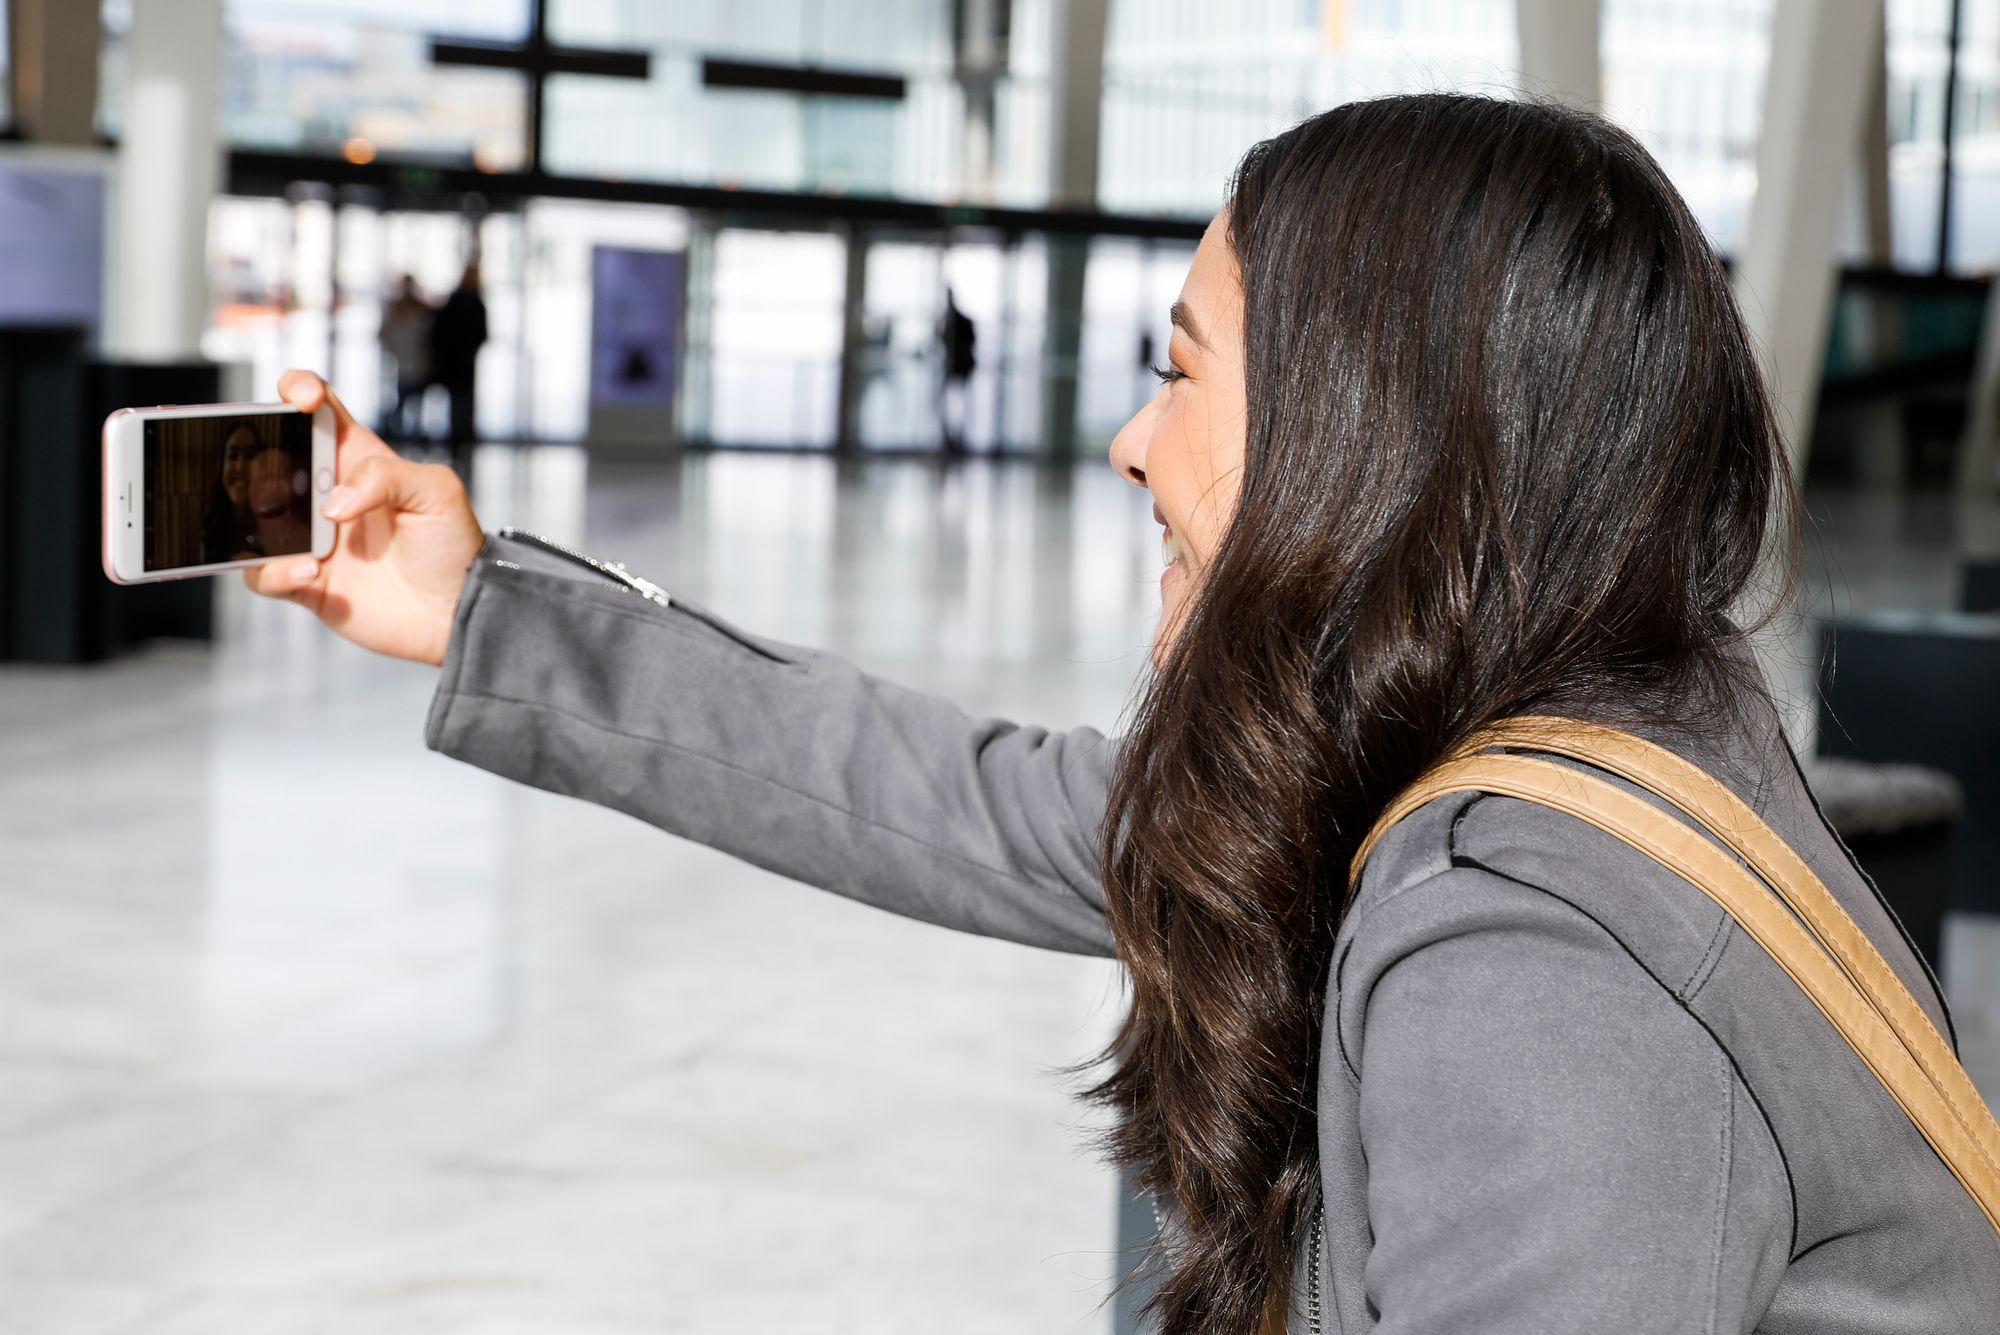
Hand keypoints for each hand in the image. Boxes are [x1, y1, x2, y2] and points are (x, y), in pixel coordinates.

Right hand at [244, 370, 485, 666]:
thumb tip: (332, 504)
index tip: (301, 399)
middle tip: (275, 473)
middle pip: (269, 456)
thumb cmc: (452, 546)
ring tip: (290, 525)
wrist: (458, 611)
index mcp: (357, 460)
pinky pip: (264, 574)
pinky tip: (309, 570)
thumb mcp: (437, 491)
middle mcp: (325, 494)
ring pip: (252, 512)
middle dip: (256, 454)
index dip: (299, 390)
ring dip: (255, 512)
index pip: (318, 411)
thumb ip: (386, 476)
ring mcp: (310, 537)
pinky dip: (275, 571)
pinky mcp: (305, 581)